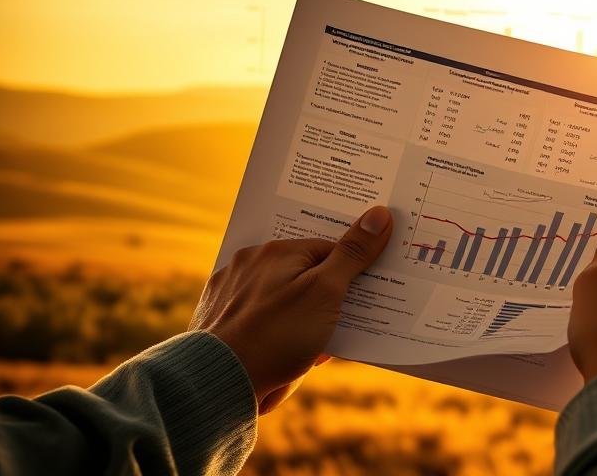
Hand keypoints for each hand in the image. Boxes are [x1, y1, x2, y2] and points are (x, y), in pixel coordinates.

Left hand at [189, 205, 392, 412]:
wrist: (218, 383)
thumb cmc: (277, 335)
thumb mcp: (326, 292)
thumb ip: (353, 253)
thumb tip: (379, 213)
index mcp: (276, 250)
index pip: (328, 251)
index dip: (350, 274)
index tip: (364, 296)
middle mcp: (249, 263)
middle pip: (303, 274)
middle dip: (323, 300)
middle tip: (337, 326)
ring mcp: (230, 292)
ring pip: (280, 300)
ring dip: (299, 321)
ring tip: (310, 348)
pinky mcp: (218, 321)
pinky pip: (258, 321)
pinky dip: (273, 335)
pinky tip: (284, 357)